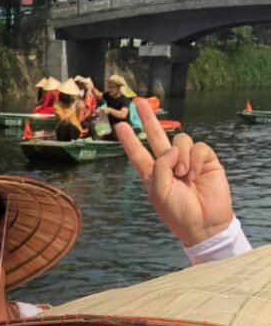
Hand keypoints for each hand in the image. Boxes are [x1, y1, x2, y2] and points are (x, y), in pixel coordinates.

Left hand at [116, 98, 233, 246]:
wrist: (205, 223)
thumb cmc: (178, 213)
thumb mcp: (160, 193)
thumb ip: (160, 168)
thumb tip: (171, 148)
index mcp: (153, 175)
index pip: (138, 154)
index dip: (130, 140)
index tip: (120, 126)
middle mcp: (169, 165)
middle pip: (157, 136)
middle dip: (148, 119)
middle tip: (138, 102)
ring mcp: (187, 160)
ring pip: (180, 140)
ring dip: (180, 156)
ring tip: (183, 176)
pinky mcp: (205, 159)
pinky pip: (198, 146)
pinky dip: (194, 159)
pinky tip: (194, 174)